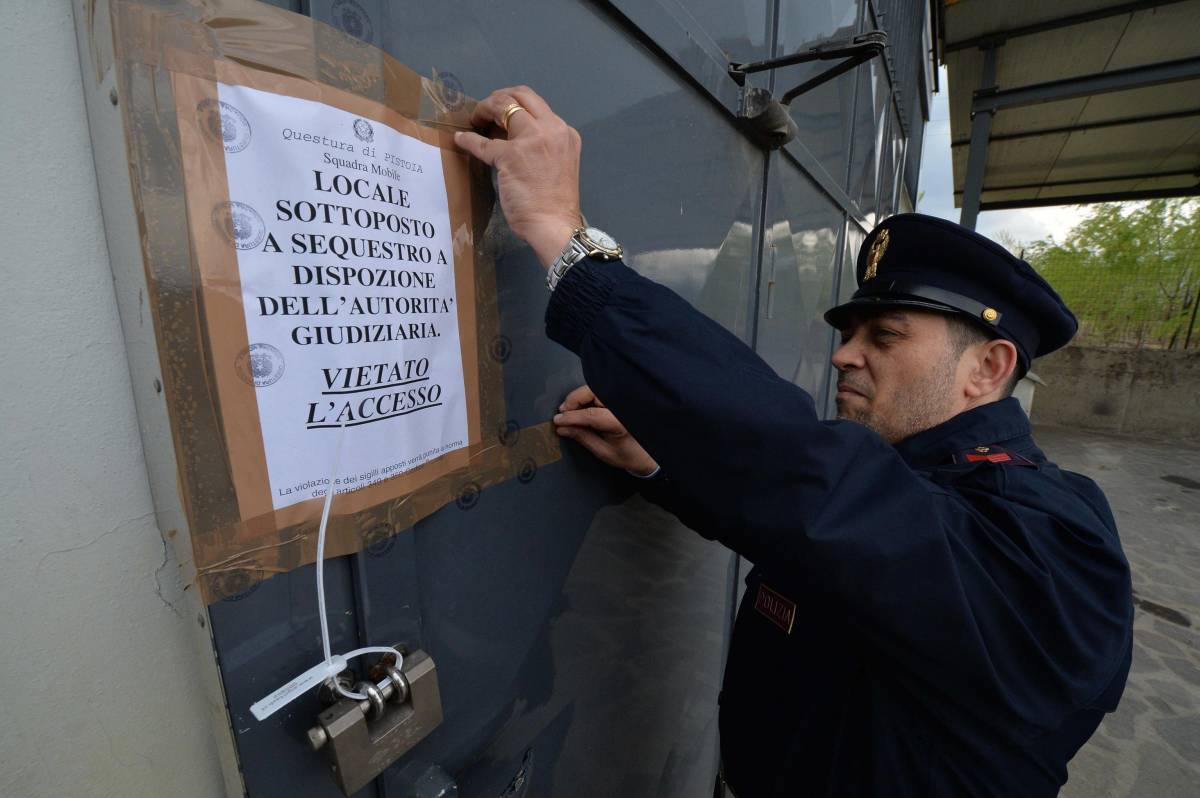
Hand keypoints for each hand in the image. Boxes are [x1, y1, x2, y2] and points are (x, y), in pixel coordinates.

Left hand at [454, 86, 582, 267]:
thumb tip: (507, 135)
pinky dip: (469, 139)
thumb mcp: (555, 163)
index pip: (536, 104)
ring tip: (474, 121)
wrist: (555, 225)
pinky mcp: (512, 155)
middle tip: (484, 112)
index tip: (500, 115)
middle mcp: (552, 129)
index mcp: (564, 132)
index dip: (513, 104)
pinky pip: (483, 142)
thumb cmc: (555, 203)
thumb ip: (538, 145)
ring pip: (502, 106)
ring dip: (484, 110)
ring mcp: (532, 140)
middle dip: (498, 98)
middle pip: (520, 95)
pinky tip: (461, 139)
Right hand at [553, 385, 658, 476]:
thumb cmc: (628, 455)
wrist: (648, 455)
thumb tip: (562, 428)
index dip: (571, 416)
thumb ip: (582, 437)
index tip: (558, 420)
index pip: (591, 414)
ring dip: (580, 397)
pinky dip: (588, 397)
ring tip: (570, 411)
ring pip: (595, 389)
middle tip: (563, 412)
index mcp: (620, 423)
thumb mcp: (603, 451)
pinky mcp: (620, 400)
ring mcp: (622, 402)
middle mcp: (622, 408)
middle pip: (593, 392)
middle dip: (575, 400)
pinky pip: (600, 392)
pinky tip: (581, 407)